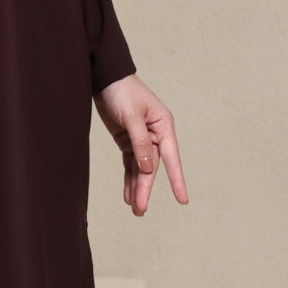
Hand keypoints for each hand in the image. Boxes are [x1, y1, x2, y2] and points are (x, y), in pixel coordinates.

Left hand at [93, 74, 187, 216]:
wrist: (104, 77)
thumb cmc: (122, 91)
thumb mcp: (131, 117)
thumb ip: (140, 142)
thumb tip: (147, 169)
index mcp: (164, 126)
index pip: (171, 158)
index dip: (177, 180)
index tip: (183, 200)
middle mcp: (156, 134)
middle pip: (152, 168)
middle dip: (145, 189)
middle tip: (140, 210)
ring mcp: (141, 138)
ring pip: (140, 168)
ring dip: (136, 187)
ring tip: (134, 209)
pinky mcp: (127, 140)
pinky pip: (130, 163)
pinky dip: (128, 178)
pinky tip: (127, 194)